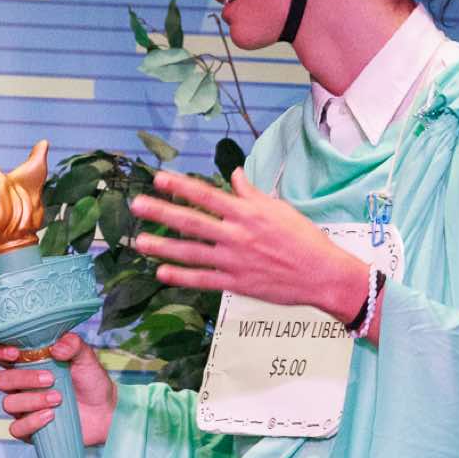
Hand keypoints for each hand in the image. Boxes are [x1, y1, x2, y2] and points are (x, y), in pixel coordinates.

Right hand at [0, 332, 116, 445]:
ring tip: (58, 398)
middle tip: (50, 379)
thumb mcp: (86, 358)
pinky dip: (32, 422)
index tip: (15, 353)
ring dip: (32, 400)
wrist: (105, 411)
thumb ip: (73, 345)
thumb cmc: (91, 381)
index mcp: (28, 363)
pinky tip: (51, 416)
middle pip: (1, 380)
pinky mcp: (30, 429)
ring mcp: (24, 408)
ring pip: (8, 403)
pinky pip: (17, 428)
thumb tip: (57, 346)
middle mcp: (21, 385)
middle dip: (23, 379)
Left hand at [131, 168, 368, 319]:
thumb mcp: (278, 209)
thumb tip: (235, 174)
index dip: (181, 186)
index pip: (207, 196)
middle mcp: (237, 235)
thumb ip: (251, 193)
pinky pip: (203, 279)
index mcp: (247, 213)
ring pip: (191, 252)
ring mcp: (234, 261)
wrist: (321, 274)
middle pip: (192, 221)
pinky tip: (161, 272)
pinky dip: (181, 277)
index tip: (158, 178)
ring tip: (139, 241)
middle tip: (137, 204)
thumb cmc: (303, 238)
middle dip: (162, 212)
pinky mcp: (236, 283)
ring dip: (163, 247)